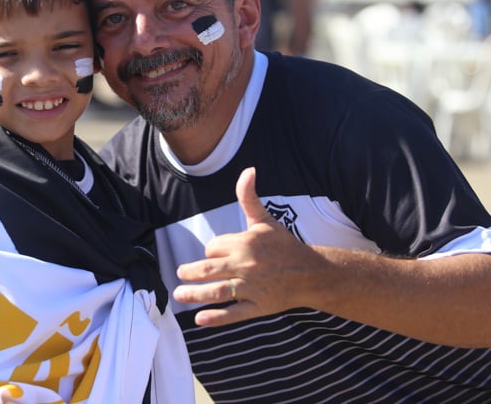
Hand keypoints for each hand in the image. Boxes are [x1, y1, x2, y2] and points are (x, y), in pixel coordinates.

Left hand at [173, 167, 319, 325]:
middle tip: (179, 274)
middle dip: (190, 272)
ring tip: (179, 295)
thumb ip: (249, 198)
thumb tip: (248, 170)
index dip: (211, 251)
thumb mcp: (265, 220)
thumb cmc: (284, 245)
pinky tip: (200, 319)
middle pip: (208, 269)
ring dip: (194, 294)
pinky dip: (216, 317)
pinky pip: (234, 313)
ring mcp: (252, 288)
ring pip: (217, 292)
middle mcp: (246, 265)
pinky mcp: (259, 307)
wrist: (311, 273)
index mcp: (245, 243)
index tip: (213, 255)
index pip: (213, 248)